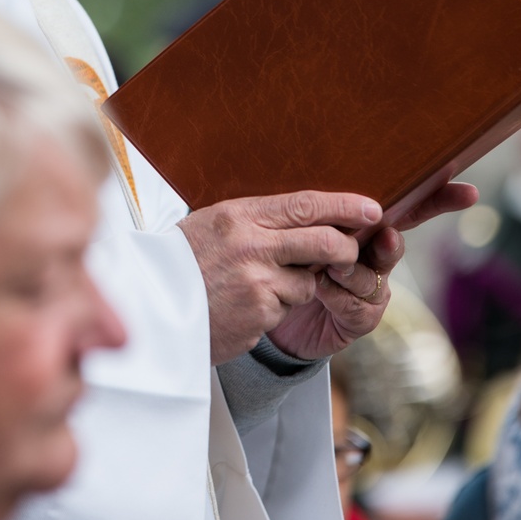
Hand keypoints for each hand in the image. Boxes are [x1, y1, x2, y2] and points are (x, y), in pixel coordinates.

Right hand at [178, 191, 383, 364]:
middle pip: (323, 242)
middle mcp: (251, 245)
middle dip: (344, 249)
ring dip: (295, 287)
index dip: (344, 206)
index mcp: (239, 215)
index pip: (305, 205)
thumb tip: (306, 217)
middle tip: (348, 252)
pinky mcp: (258, 314)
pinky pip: (285, 310)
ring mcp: (256, 282)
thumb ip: (255, 220)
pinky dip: (272, 309)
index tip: (370, 208)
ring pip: (306, 284)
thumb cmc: (180, 261)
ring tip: (257, 286)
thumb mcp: (212, 224)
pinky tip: (244, 306)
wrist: (149, 305)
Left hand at [268, 181, 477, 359]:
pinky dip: (334, 293)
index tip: (467, 190)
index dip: (438, 198)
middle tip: (382, 237)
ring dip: (348, 269)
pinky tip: (318, 287)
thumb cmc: (289, 258)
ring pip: (371, 273)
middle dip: (390, 242)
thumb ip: (323, 211)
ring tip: (326, 267)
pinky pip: (355, 301)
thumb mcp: (303, 229)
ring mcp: (372, 288)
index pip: (406, 207)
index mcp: (365, 225)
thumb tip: (334, 191)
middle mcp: (375, 255)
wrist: (275, 309)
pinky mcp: (362, 317)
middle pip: (396, 241)